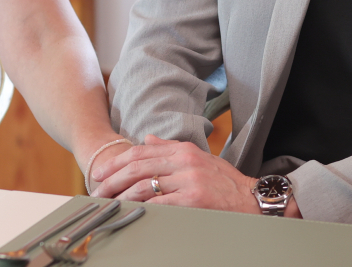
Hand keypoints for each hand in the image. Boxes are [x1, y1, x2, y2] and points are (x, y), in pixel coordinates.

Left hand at [91, 135, 299, 216]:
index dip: (117, 161)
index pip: (142, 151)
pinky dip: (140, 207)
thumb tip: (148, 140)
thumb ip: (171, 149)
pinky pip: (159, 204)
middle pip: (138, 166)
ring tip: (108, 203)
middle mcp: (184, 161)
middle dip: (113, 178)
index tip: (101, 171)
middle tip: (97, 190)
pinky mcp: (193, 201)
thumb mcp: (200, 159)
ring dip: (121, 195)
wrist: (254, 201)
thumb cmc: (227, 184)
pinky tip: (128, 211)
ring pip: (144, 185)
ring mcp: (188, 181)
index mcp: (184, 150)